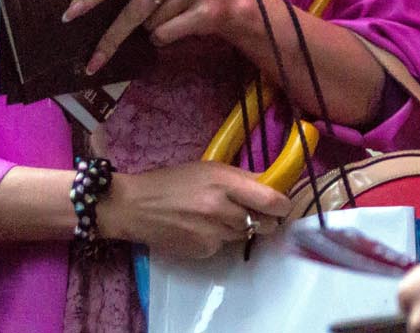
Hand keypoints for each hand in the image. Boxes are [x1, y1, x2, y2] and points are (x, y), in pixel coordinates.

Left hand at [64, 0, 252, 74]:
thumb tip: (90, 7)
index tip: (70, 13)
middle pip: (132, 10)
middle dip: (111, 38)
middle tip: (93, 61)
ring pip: (151, 26)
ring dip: (153, 31)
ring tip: (171, 18)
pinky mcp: (205, 11)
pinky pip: (167, 35)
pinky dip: (165, 38)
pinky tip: (179, 28)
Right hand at [98, 160, 290, 258]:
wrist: (135, 207)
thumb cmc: (171, 181)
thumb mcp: (207, 168)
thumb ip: (239, 177)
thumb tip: (270, 184)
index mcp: (224, 182)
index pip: (271, 200)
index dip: (283, 204)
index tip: (283, 203)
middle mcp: (222, 209)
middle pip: (265, 222)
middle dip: (266, 218)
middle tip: (257, 211)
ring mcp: (214, 233)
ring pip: (246, 234)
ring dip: (242, 227)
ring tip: (220, 215)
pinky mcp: (204, 250)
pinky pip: (226, 245)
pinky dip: (221, 237)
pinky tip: (202, 227)